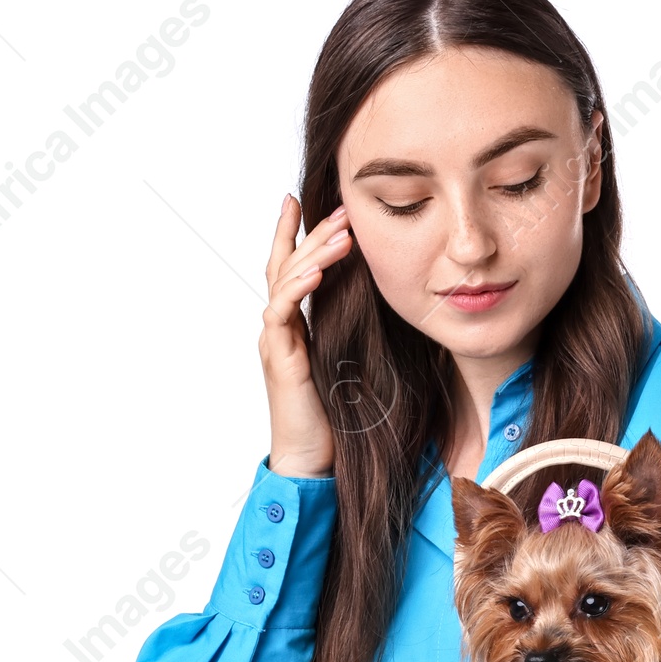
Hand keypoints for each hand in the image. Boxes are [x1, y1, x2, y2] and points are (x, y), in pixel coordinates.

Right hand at [259, 194, 351, 477]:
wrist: (311, 459)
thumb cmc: (332, 418)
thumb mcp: (349, 364)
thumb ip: (352, 333)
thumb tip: (385, 307)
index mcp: (294, 327)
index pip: (291, 269)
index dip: (296, 235)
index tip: (308, 202)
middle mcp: (279, 328)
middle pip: (286, 265)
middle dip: (311, 233)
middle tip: (340, 209)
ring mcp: (275, 340)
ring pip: (285, 280)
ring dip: (313, 252)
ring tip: (341, 233)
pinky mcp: (280, 357)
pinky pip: (281, 311)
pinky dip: (297, 287)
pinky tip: (316, 270)